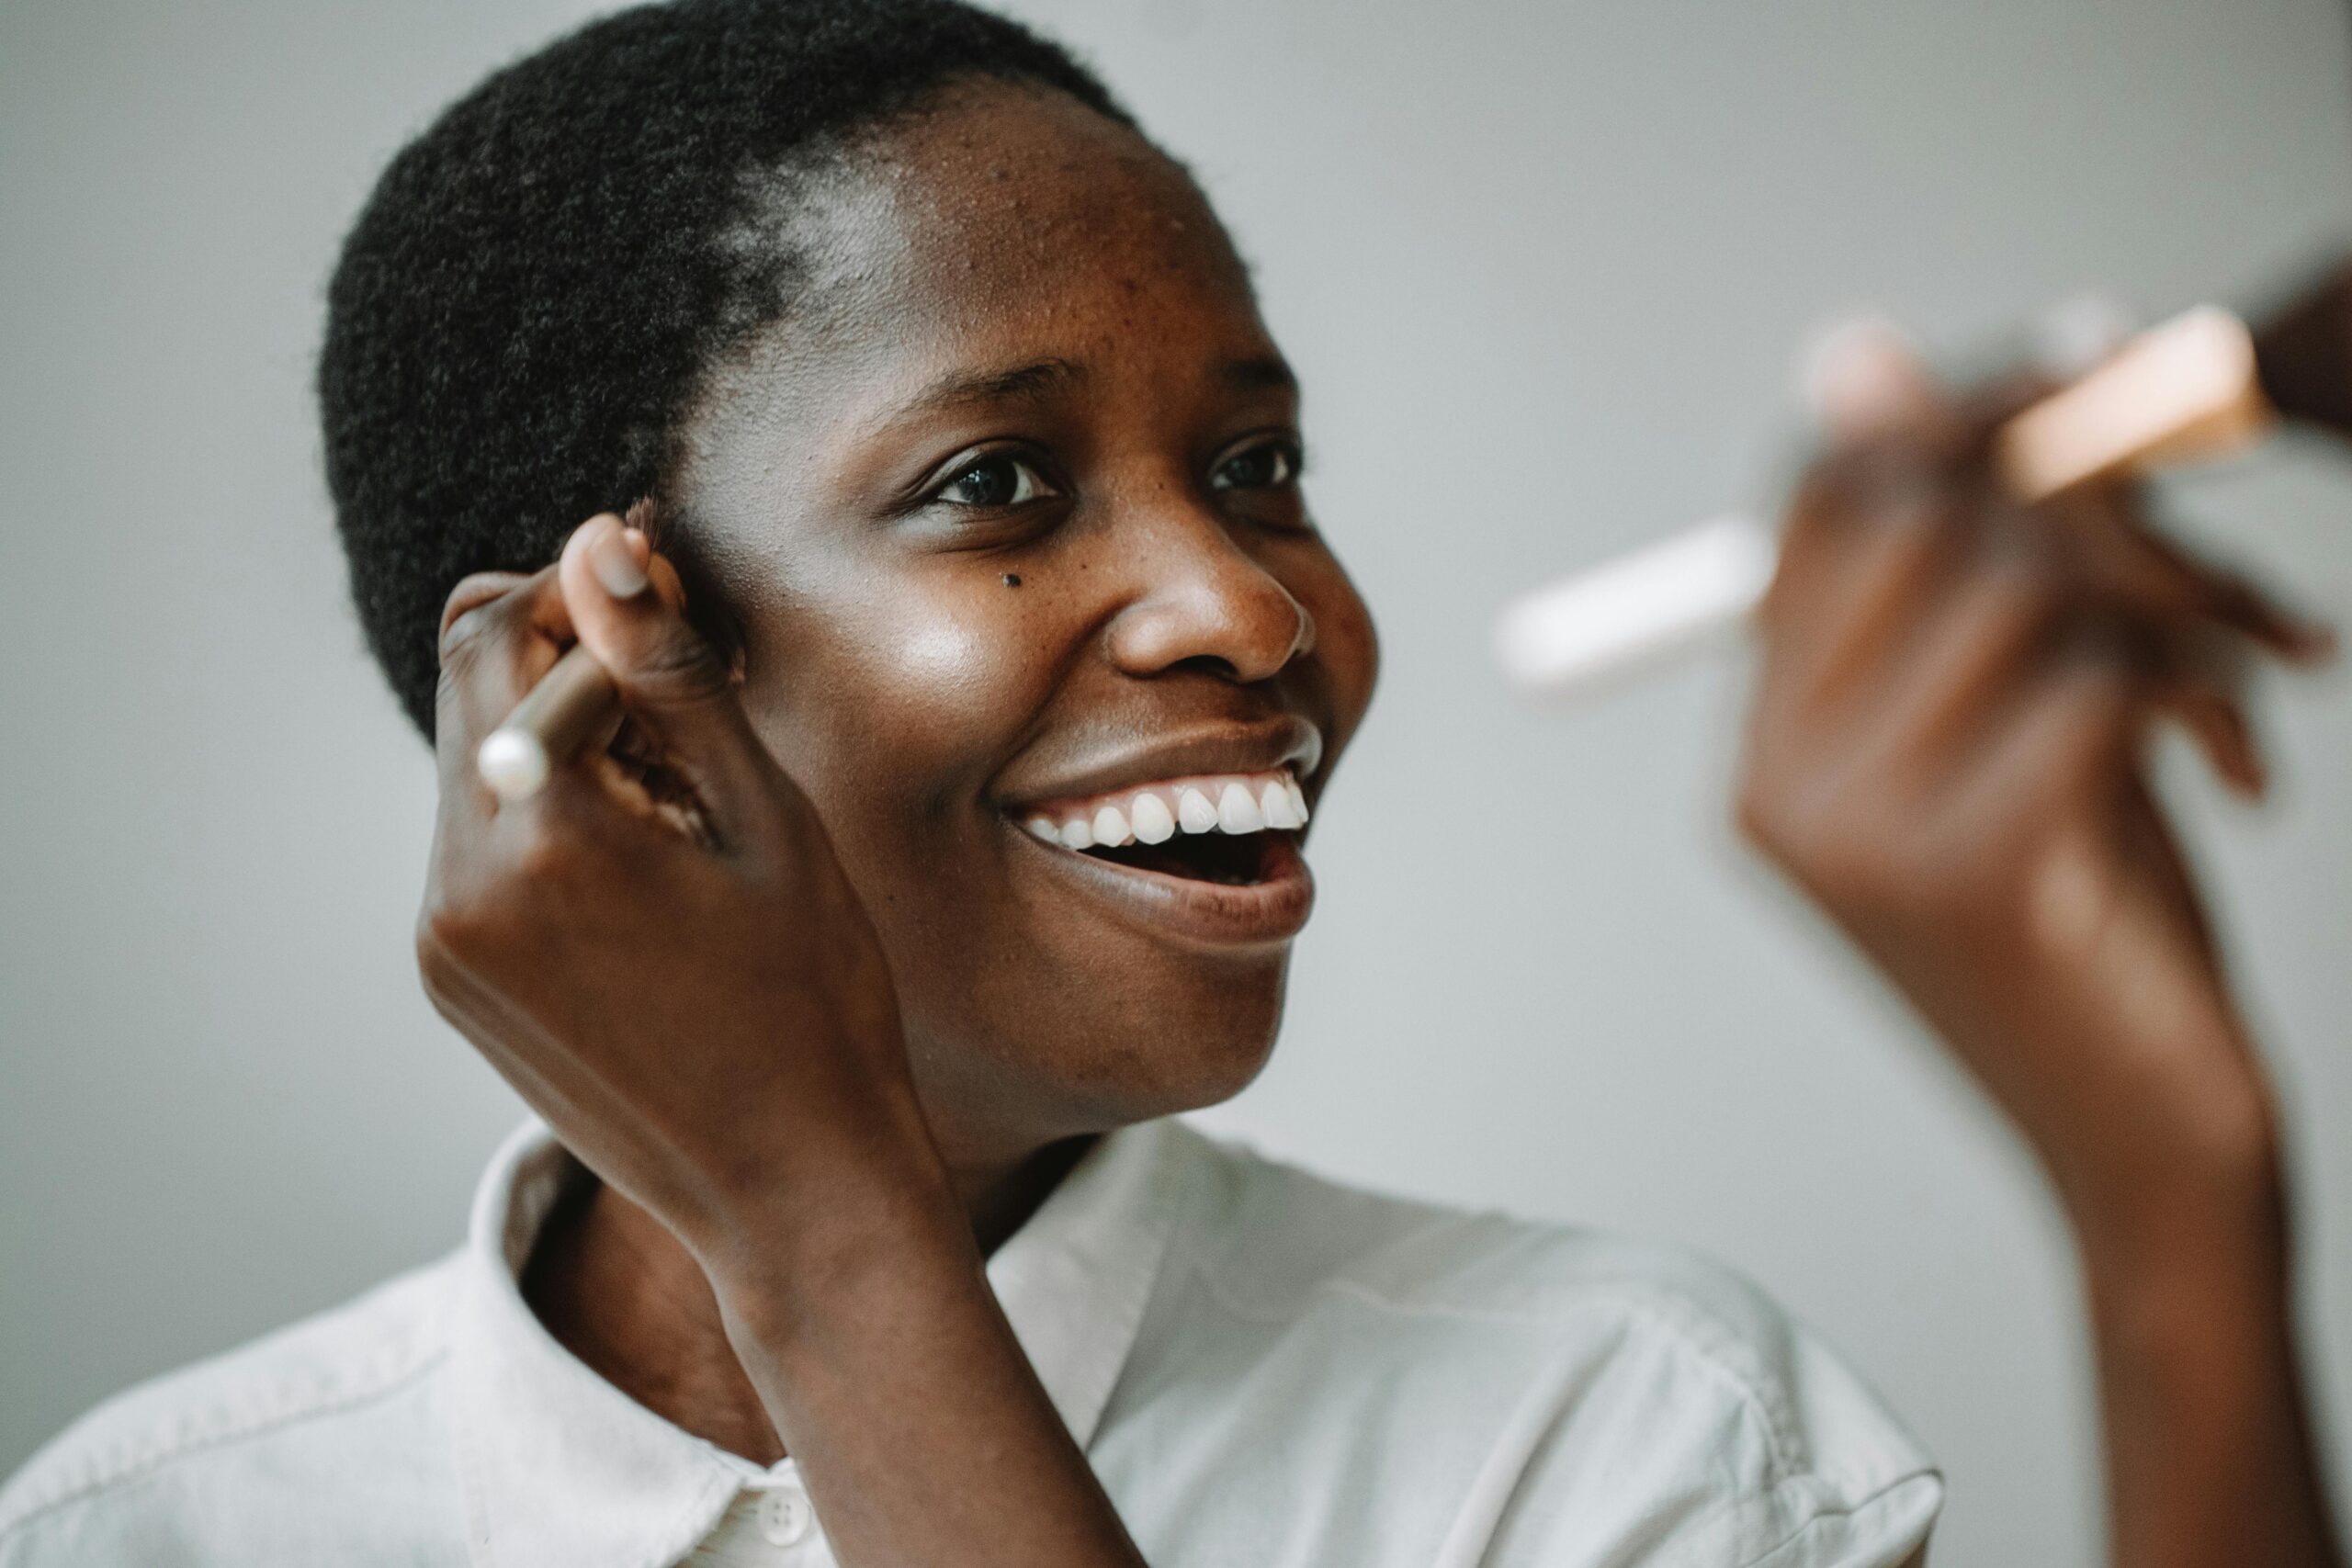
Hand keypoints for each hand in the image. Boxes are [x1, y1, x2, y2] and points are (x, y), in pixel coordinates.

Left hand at [418, 513, 943, 1289]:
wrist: (791, 1188)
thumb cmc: (813, 1002)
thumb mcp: (765, 819)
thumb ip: (670, 674)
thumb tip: (599, 543)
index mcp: (544, 840)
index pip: (500, 636)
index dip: (581, 595)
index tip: (668, 601)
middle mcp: (458, 891)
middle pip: (472, 695)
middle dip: (569, 664)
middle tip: (684, 699)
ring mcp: (444, 946)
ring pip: (475, 769)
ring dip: (562, 744)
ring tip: (680, 804)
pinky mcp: (451, 984)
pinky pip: (477, 849)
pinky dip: (548, 820)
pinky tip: (645, 871)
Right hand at [1735, 331, 2334, 1237]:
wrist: (2146, 1148)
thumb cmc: (2094, 923)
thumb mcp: (2013, 725)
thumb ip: (1958, 567)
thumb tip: (1858, 349)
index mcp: (1767, 750)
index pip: (1822, 496)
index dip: (1967, 408)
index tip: (2101, 371)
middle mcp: (1782, 783)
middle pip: (1915, 508)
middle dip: (2083, 472)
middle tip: (2194, 503)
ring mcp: (1859, 832)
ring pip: (2021, 580)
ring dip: (2174, 596)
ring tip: (2240, 671)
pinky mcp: (1970, 871)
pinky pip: (2098, 672)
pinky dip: (2206, 687)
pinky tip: (2238, 763)